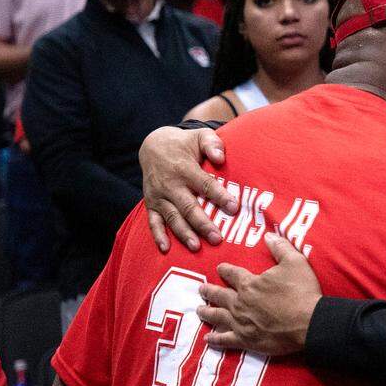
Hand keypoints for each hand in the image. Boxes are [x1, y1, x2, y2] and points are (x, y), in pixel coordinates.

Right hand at [140, 126, 237, 252]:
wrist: (153, 145)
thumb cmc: (185, 144)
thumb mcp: (200, 136)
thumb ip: (213, 144)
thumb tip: (221, 157)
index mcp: (185, 169)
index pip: (205, 185)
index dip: (220, 196)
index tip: (234, 208)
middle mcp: (171, 185)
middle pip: (188, 207)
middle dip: (202, 224)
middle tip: (217, 238)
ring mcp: (159, 196)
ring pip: (172, 217)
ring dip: (184, 233)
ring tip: (196, 247)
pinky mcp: (151, 203)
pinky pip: (153, 221)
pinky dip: (158, 235)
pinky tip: (166, 249)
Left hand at [197, 233, 321, 355]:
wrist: (308, 323)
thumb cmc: (302, 291)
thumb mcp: (295, 262)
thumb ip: (280, 248)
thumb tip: (268, 235)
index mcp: (250, 284)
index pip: (233, 274)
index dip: (225, 270)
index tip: (219, 268)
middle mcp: (240, 303)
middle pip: (220, 295)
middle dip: (209, 291)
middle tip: (201, 289)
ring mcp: (241, 323)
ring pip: (218, 316)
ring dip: (207, 312)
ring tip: (199, 310)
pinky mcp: (246, 340)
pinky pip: (226, 339)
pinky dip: (216, 338)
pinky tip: (208, 338)